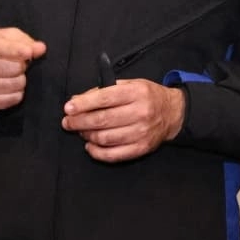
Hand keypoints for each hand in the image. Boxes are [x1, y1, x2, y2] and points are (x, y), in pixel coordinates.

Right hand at [0, 27, 45, 110]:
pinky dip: (18, 92)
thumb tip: (40, 48)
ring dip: (21, 78)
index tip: (28, 52)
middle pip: (13, 67)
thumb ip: (23, 40)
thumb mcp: (3, 37)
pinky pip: (15, 98)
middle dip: (22, 64)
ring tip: (13, 73)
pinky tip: (10, 85)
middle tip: (17, 63)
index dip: (16, 50)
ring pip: (17, 83)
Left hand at [61, 79, 184, 162]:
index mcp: (136, 93)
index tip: (68, 108)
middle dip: (80, 122)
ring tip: (80, 131)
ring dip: (87, 136)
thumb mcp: (130, 84)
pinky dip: (97, 152)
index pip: (105, 98)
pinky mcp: (141, 148)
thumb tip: (77, 100)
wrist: (173, 113)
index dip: (84, 104)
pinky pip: (113, 155)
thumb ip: (104, 90)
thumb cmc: (147, 96)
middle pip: (103, 120)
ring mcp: (141, 133)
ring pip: (105, 138)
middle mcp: (140, 112)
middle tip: (67, 122)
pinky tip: (90, 145)